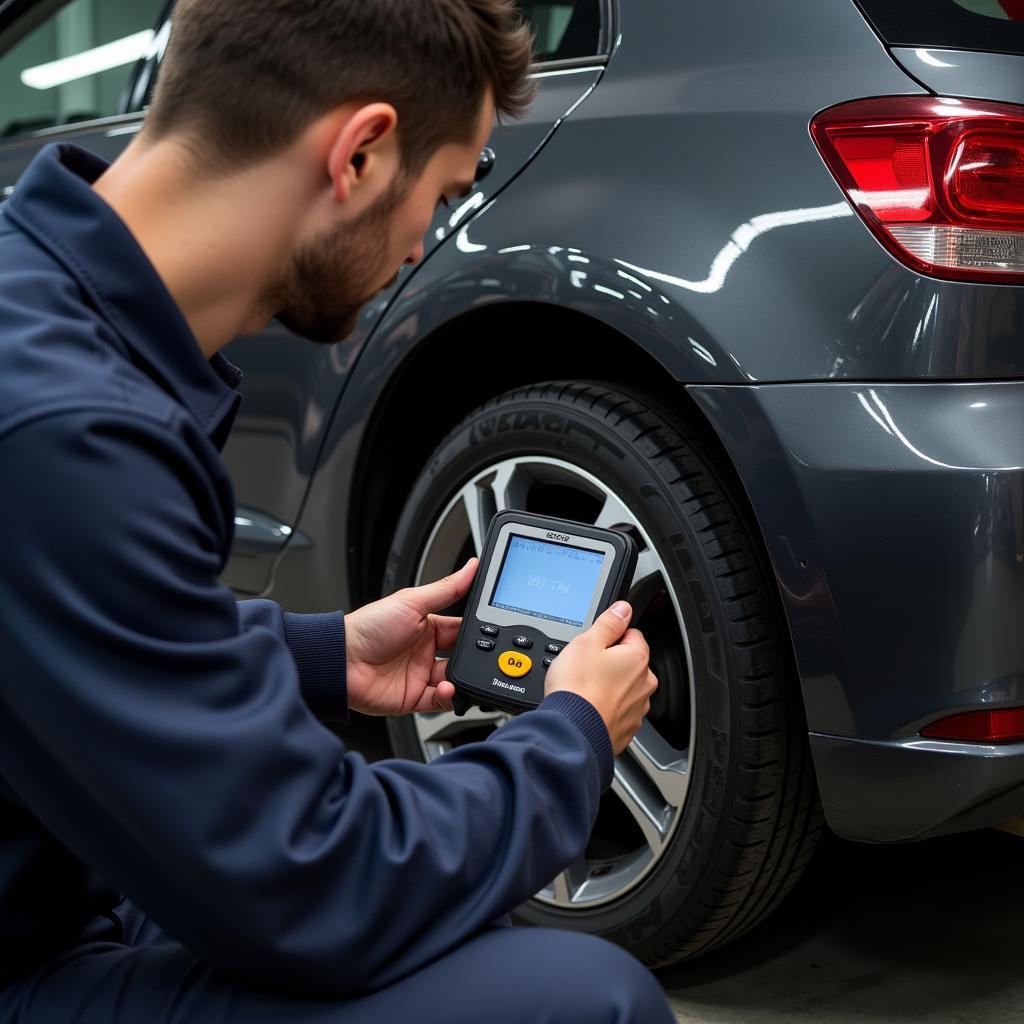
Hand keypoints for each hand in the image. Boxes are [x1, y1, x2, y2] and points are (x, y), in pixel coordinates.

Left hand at [343, 558, 477, 715]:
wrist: (341, 661)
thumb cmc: (368, 627)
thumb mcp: (412, 602)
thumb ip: (447, 589)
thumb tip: (472, 567)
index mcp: (427, 626)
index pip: (461, 629)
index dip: (478, 631)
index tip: (495, 630)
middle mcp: (425, 651)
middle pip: (462, 656)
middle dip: (475, 658)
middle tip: (485, 656)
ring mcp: (420, 675)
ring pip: (454, 680)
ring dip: (462, 679)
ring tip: (462, 674)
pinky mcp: (413, 698)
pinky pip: (440, 701)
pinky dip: (449, 697)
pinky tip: (447, 688)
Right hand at [545, 601, 657, 754]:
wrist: (571, 731)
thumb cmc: (577, 688)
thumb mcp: (587, 642)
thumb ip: (609, 623)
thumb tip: (623, 609)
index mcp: (637, 658)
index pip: (632, 635)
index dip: (611, 638)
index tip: (596, 646)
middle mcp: (644, 684)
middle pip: (629, 663)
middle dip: (611, 663)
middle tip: (586, 668)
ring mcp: (637, 709)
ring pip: (625, 688)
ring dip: (609, 687)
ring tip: (585, 690)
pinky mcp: (626, 729)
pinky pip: (618, 712)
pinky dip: (606, 709)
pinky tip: (589, 707)